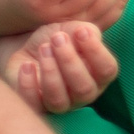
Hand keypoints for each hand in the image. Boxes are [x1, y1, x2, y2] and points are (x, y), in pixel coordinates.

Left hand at [0, 22, 117, 113]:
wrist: (25, 44)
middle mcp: (82, 93)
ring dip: (50, 73)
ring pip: (59, 100)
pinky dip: (29, 85)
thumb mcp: (72, 29)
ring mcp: (59, 102)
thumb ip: (85, 31)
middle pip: (84, 89)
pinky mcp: (35, 104)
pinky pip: (33, 104)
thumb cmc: (56, 39)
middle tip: (57, 38)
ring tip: (43, 49)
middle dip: (69, 61)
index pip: (107, 70)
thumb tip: (86, 32)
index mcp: (98, 74)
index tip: (80, 31)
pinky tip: (26, 65)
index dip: (96, 51)